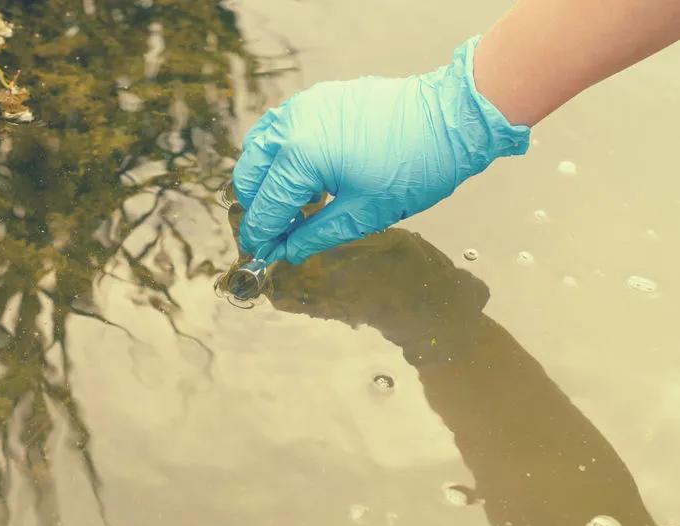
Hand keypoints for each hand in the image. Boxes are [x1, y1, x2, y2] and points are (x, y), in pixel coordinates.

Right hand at [232, 36, 529, 263]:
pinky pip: (279, 129)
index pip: (264, 205)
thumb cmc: (413, 167)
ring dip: (266, 179)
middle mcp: (292, 125)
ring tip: (295, 206)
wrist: (450, 120)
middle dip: (258, 207)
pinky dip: (280, 155)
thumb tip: (286, 252)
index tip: (259, 253)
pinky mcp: (317, 98)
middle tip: (276, 234)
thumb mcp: (361, 214)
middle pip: (249, 174)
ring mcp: (303, 106)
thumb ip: (314, 235)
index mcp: (301, 156)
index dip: (260, 235)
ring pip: (258, 148)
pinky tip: (307, 176)